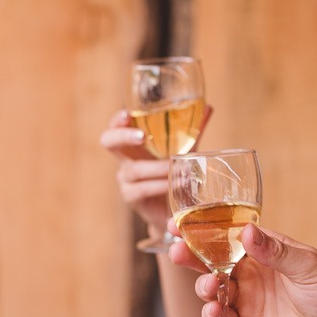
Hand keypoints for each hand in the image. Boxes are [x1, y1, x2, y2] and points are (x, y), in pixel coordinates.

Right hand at [100, 107, 213, 231]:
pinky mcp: (131, 197)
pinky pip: (142, 188)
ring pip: (134, 169)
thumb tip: (208, 108)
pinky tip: (175, 184)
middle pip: (109, 142)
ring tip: (180, 169)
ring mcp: (125, 179)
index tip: (128, 114)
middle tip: (142, 136)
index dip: (118, 120)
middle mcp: (126, 159)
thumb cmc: (175, 174)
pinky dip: (160, 185)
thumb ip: (193, 132)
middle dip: (123, 136)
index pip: (117, 126)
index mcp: (135, 144)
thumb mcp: (184, 151)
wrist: (173, 209)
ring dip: (158, 168)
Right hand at [173, 224, 316, 316]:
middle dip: (190, 256)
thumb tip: (247, 232)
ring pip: (211, 290)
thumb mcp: (309, 266)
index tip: (178, 223)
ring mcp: (244, 300)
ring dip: (203, 286)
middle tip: (176, 251)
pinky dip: (212, 315)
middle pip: (209, 262)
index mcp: (261, 251)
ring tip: (208, 287)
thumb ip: (277, 251)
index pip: (225, 236)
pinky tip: (213, 311)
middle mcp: (247, 273)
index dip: (201, 229)